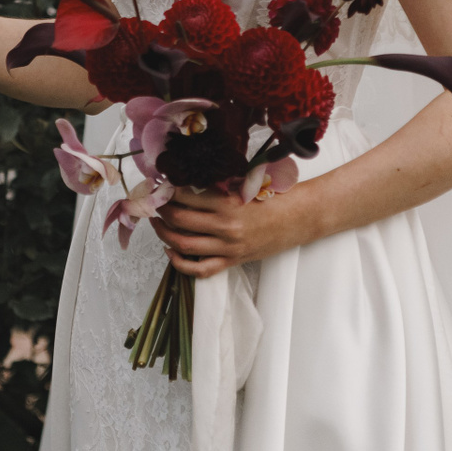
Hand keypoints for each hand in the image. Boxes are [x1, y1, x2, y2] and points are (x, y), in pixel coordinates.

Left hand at [150, 186, 311, 277]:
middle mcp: (225, 227)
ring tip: (157, 223)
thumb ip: (218, 185)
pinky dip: (181, 264)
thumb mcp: (245, 185)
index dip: (167, 190)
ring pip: (184, 245)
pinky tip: (170, 252)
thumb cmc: (275, 197)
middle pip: (179, 220)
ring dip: (164, 234)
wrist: (299, 218)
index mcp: (228, 203)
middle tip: (153, 202)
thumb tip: (188, 181)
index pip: (185, 196)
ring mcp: (228, 247)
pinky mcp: (233, 260)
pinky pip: (201, 268)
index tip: (159, 185)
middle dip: (160, 210)